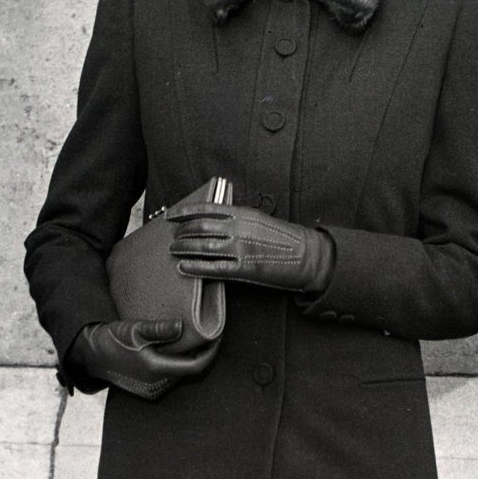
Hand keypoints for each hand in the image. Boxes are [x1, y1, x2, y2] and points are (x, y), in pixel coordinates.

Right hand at [65, 319, 217, 400]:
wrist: (92, 355)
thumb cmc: (112, 340)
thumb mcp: (135, 330)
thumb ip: (159, 329)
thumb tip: (181, 326)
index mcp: (157, 368)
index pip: (195, 366)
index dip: (210, 353)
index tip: (217, 337)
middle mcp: (158, 382)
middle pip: (190, 371)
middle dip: (203, 354)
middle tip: (211, 335)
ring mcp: (152, 387)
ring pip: (180, 374)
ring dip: (190, 359)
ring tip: (198, 340)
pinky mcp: (148, 387)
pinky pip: (170, 376)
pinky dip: (178, 363)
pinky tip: (178, 350)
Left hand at [167, 201, 333, 293]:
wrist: (307, 255)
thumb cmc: (284, 239)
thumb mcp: (259, 220)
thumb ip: (237, 220)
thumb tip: (213, 222)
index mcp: (243, 213)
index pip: (206, 209)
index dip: (184, 212)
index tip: (170, 216)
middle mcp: (239, 228)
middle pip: (200, 227)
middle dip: (182, 232)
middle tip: (173, 237)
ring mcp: (241, 248)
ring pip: (203, 246)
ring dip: (184, 248)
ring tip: (174, 250)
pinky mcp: (244, 269)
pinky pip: (213, 268)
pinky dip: (195, 267)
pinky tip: (183, 267)